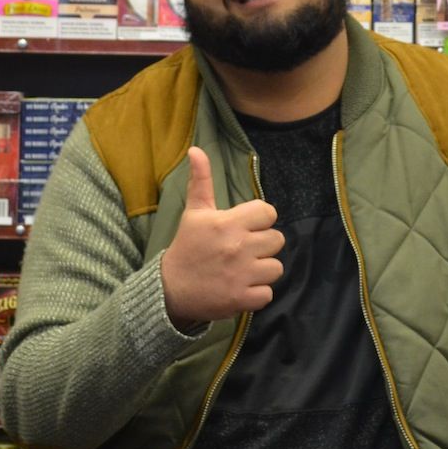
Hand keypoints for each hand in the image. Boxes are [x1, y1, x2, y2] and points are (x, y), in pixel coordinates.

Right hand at [160, 147, 283, 330]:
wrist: (170, 289)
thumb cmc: (187, 247)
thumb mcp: (194, 212)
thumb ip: (201, 181)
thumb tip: (196, 149)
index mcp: (228, 223)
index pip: (269, 213)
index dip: (260, 220)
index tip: (246, 227)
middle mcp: (238, 247)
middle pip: (277, 240)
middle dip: (263, 245)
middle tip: (243, 250)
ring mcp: (242, 275)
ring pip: (276, 267)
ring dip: (262, 270)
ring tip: (243, 270)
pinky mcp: (242, 299)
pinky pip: (268, 294)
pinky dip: (257, 294)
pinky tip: (241, 287)